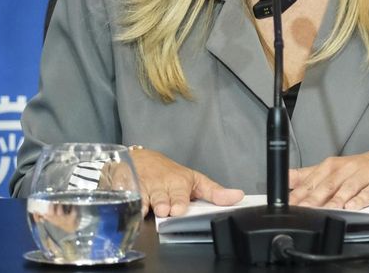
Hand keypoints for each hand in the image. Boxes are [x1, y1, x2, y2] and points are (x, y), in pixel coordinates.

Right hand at [129, 148, 243, 216]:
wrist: (141, 160)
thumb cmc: (171, 174)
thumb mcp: (195, 181)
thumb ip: (215, 192)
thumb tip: (238, 196)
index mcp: (181, 182)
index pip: (182, 192)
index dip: (182, 200)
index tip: (181, 208)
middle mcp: (163, 183)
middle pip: (165, 195)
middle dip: (166, 202)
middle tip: (167, 209)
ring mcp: (146, 186)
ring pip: (147, 195)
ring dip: (149, 202)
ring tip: (153, 209)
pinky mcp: (130, 188)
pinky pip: (129, 195)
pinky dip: (130, 201)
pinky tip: (132, 206)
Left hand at [289, 147, 368, 209]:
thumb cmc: (359, 168)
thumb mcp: (332, 168)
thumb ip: (307, 175)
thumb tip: (284, 179)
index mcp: (330, 166)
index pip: (311, 181)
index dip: (298, 194)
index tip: (287, 204)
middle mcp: (344, 169)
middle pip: (326, 186)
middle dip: (312, 199)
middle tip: (301, 210)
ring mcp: (361, 176)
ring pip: (345, 189)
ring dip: (334, 201)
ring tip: (323, 211)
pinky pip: (368, 193)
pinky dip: (359, 200)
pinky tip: (351, 207)